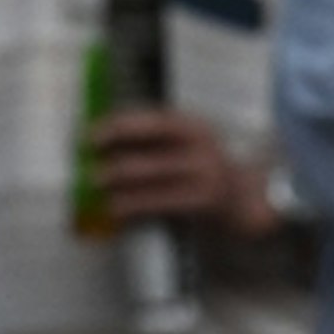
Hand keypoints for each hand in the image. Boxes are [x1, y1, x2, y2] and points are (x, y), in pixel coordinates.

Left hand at [87, 101, 269, 237]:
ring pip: (151, 184)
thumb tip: (105, 139)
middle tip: (89, 171)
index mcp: (194, 126)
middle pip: (148, 156)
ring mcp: (202, 177)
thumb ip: (154, 139)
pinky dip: (133, 209)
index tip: (90, 136)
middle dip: (114, 165)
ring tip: (98, 192)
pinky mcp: (200, 204)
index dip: (119, 128)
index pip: (152, 122)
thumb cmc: (203, 168)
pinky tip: (117, 211)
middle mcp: (200, 149)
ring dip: (119, 191)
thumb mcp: (186, 143)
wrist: (243, 197)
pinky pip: (159, 206)